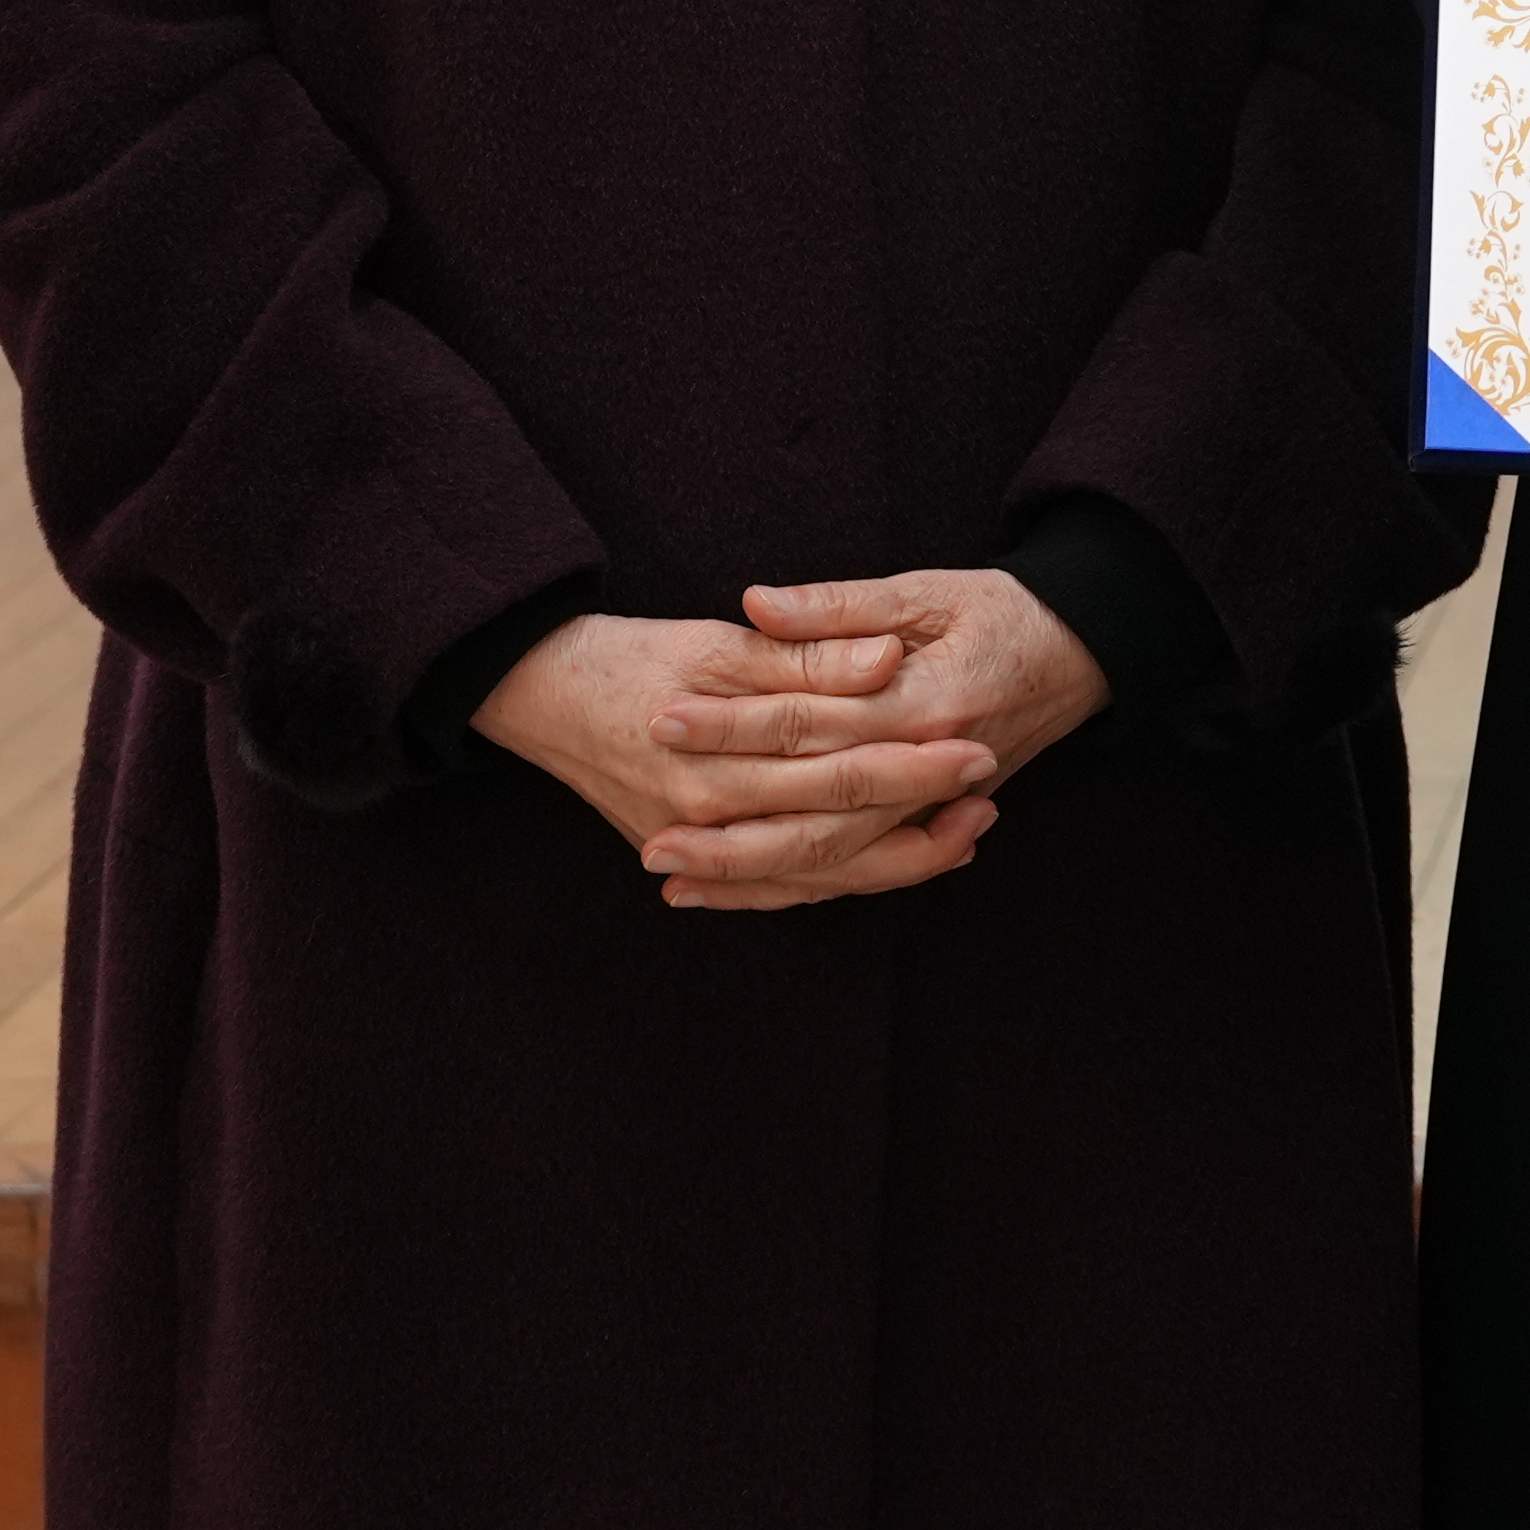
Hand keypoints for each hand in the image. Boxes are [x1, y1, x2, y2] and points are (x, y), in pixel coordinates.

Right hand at [474, 607, 996, 906]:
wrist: (540, 693)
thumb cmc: (631, 655)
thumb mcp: (719, 641)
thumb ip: (806, 655)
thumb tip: (887, 659)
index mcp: (721, 759)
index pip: (839, 766)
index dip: (913, 761)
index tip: (978, 746)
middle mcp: (710, 819)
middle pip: (837, 832)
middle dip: (918, 818)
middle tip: (989, 798)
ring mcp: (698, 847)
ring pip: (814, 875)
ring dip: (891, 864)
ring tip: (962, 842)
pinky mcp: (691, 856)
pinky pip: (776, 888)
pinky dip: (835, 882)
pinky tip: (889, 867)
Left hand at [673, 564, 1118, 898]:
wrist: (1083, 654)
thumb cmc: (1003, 613)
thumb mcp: (928, 590)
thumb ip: (840, 606)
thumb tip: (757, 603)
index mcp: (926, 703)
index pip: (812, 721)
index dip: (735, 723)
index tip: (664, 718)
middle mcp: (929, 769)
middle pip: (815, 815)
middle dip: (729, 829)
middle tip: (651, 834)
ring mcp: (931, 805)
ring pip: (833, 860)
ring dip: (751, 874)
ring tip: (672, 876)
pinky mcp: (929, 821)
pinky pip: (857, 871)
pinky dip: (795, 887)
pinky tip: (733, 892)